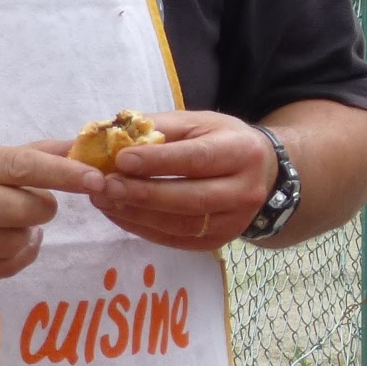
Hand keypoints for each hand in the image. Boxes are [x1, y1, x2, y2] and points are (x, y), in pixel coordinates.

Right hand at [0, 145, 105, 289]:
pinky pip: (4, 268)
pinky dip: (17, 256)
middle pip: (25, 209)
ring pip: (17, 242)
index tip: (96, 178)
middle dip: (44, 209)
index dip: (65, 174)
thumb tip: (79, 146)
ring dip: (29, 235)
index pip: (22, 166)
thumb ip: (26, 156)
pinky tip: (4, 246)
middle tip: (37, 206)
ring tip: (13, 226)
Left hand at [63, 109, 276, 254]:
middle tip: (105, 186)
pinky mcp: (218, 241)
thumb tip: (110, 137)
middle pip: (189, 198)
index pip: (197, 159)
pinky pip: (176, 239)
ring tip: (104, 200)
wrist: (262, 173)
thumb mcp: (198, 123)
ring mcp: (234, 222)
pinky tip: (119, 213)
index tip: (121, 159)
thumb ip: (158, 128)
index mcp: (242, 152)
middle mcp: (246, 190)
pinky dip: (142, 228)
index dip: (158, 161)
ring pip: (180, 224)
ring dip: (137, 214)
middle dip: (142, 193)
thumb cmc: (222, 141)